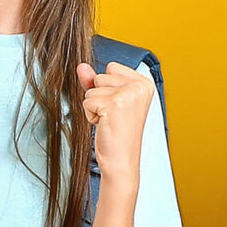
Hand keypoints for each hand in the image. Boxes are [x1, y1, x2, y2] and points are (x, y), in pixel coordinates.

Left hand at [77, 60, 153, 185]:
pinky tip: (105, 125)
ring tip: (110, 121)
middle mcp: (140, 87)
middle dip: (100, 97)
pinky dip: (91, 115)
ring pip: (92, 89)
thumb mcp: (109, 100)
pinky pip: (87, 101)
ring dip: (95, 107)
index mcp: (145, 83)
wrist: (121, 161)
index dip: (108, 88)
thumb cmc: (118, 134)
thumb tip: (81, 66)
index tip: (119, 107)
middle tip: (114, 117)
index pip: (112, 67)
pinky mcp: (113, 104)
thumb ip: (96, 81)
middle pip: (100, 76)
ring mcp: (128, 94)